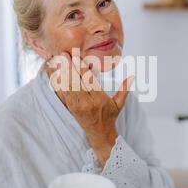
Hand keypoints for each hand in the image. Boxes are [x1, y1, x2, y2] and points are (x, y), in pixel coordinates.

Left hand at [45, 52, 133, 166]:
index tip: (77, 56)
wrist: (99, 133)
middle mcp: (86, 102)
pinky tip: (55, 73)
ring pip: (67, 86)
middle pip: (75, 82)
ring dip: (61, 72)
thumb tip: (132, 76)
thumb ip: (124, 89)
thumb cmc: (109, 116)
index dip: (81, 67)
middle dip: (69, 67)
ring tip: (57, 60)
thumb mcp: (119, 103)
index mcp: (99, 99)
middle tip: (63, 54)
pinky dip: (58, 82)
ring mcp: (76, 105)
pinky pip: (62, 93)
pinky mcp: (70, 107)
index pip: (88, 80)